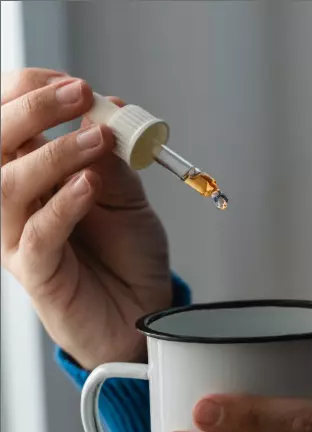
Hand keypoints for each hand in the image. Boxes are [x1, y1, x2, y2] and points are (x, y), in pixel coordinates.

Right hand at [1, 68, 171, 368]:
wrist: (142, 312)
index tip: (71, 82)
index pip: (8, 122)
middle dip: (32, 111)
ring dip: (52, 154)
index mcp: (34, 175)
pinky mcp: (34, 270)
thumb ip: (112, 161)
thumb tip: (104, 110)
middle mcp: (18, 202)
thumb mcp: (128, 199)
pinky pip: (36, 234)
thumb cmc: (129, 257)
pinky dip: (62, 205)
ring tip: (95, 140)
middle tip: (77, 94)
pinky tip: (88, 186)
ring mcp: (19, 236)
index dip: (29, 93)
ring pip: (7, 186)